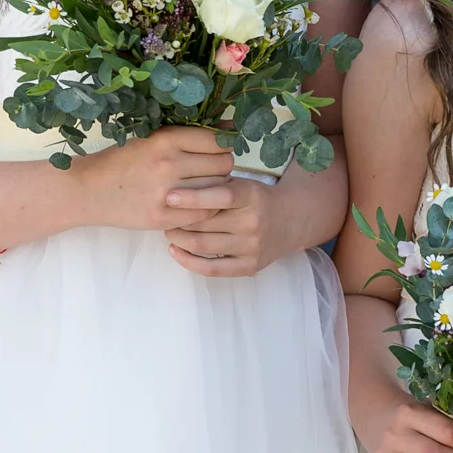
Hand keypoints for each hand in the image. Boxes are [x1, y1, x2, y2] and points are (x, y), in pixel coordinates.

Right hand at [72, 126, 233, 232]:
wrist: (87, 190)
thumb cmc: (122, 160)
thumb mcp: (152, 138)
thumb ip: (189, 133)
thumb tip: (231, 128)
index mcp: (165, 139)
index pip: (217, 141)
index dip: (221, 146)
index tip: (214, 151)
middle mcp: (168, 164)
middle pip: (223, 165)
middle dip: (221, 167)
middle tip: (209, 171)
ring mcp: (166, 193)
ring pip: (218, 190)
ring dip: (217, 188)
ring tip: (202, 187)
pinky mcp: (163, 217)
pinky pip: (205, 213)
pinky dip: (206, 208)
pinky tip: (195, 204)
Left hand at [163, 176, 280, 276]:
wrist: (290, 221)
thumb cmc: (256, 198)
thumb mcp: (243, 184)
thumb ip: (216, 184)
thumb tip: (175, 184)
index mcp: (252, 195)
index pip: (221, 197)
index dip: (193, 197)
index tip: (169, 196)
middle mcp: (254, 222)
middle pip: (204, 223)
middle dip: (176, 219)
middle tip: (163, 214)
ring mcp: (252, 246)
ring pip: (202, 245)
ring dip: (177, 238)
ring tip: (169, 230)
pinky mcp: (249, 266)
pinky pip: (211, 269)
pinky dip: (187, 261)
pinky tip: (175, 250)